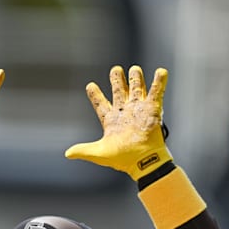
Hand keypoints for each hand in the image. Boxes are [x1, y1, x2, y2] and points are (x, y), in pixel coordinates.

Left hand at [64, 65, 171, 179]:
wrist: (143, 160)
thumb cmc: (122, 158)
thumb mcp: (99, 153)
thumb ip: (83, 150)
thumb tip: (67, 154)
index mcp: (112, 120)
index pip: (101, 104)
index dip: (95, 95)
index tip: (90, 86)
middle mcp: (125, 112)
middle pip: (120, 92)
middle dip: (117, 80)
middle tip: (115, 70)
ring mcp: (139, 109)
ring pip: (137, 89)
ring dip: (136, 79)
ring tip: (135, 69)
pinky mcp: (153, 108)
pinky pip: (157, 91)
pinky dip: (159, 81)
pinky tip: (161, 71)